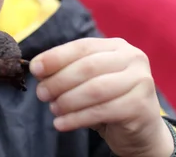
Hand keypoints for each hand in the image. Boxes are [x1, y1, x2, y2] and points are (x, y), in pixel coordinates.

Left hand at [30, 37, 173, 156]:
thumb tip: (38, 70)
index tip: (35, 69)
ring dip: (67, 101)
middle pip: (87, 67)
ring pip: (94, 89)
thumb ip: (66, 70)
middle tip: (41, 94)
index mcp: (117, 46)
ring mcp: (141, 81)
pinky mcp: (141, 106)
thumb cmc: (108, 100)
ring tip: (53, 109)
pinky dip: (76, 118)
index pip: (82, 47)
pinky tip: (61, 124)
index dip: (55, 57)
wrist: (140, 130)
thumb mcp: (86, 81)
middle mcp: (133, 58)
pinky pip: (102, 111)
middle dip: (58, 81)